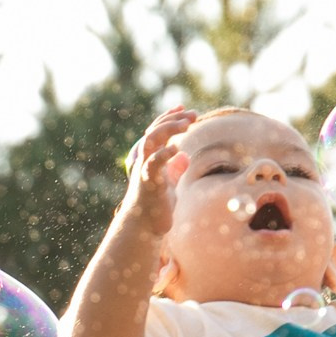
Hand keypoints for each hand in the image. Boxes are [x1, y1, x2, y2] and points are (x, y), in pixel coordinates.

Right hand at [122, 106, 196, 236]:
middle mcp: (144, 161)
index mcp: (150, 159)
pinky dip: (164, 153)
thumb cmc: (156, 207)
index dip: (169, 118)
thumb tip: (184, 156)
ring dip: (168, 129)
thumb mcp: (169, 185)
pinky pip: (153, 163)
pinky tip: (176, 148)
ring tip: (186, 124)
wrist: (143, 227)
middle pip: (154, 131)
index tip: (184, 109)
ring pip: (151, 141)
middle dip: (172, 120)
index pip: (156, 131)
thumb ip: (174, 169)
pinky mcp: (148, 182)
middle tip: (192, 115)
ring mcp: (144, 170)